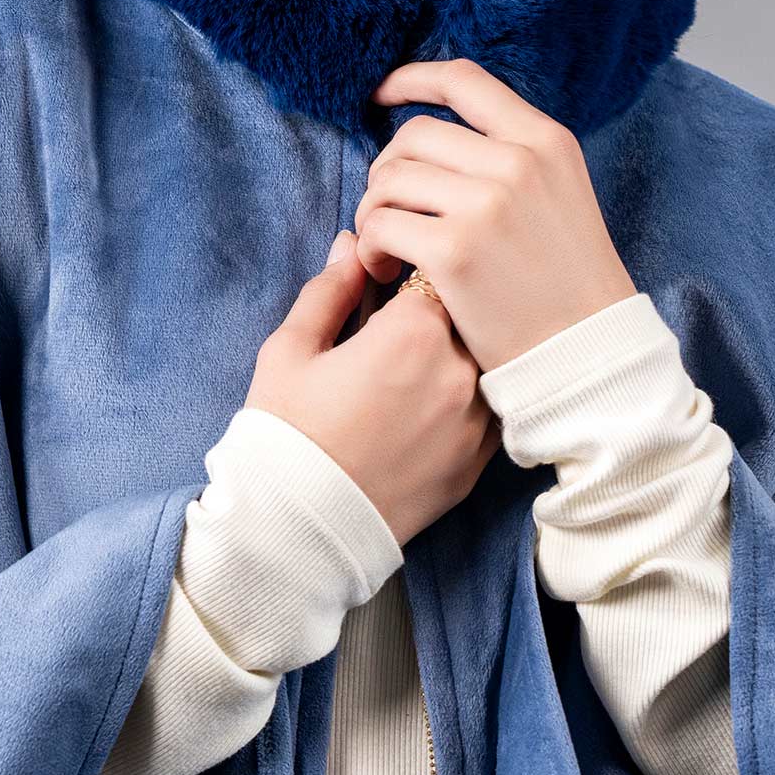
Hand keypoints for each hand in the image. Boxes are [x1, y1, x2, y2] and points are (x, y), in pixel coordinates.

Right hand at [244, 232, 500, 546]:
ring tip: (412, 375)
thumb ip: (329, 290)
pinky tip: (426, 411)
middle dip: (441, 313)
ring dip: (459, 356)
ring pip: (484, 360)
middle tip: (398, 334)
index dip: (409, 274)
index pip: (434, 271)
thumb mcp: (292, 350)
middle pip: (468, 313)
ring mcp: (477, 419)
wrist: (301, 527)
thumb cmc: (287, 433)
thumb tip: (350, 246)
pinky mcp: (480, 461)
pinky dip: (466, 401)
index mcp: (413, 331)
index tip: (387, 288)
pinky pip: (487, 409)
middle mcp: (459, 370)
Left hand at [355, 57, 637, 373]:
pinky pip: (381, 226)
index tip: (381, 95)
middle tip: (391, 210)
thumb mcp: (561, 194)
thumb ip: (514, 158)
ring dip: (374, 212)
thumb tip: (444, 138)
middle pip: (414, 135)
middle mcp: (517, 161)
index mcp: (545, 140)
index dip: (412, 79)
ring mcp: (486, 204)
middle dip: (388, 170)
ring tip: (388, 247)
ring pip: (390, 179)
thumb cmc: (567, 282)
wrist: (589, 352)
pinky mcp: (454, 250)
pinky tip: (385, 269)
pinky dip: (370, 247)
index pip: (464, 81)